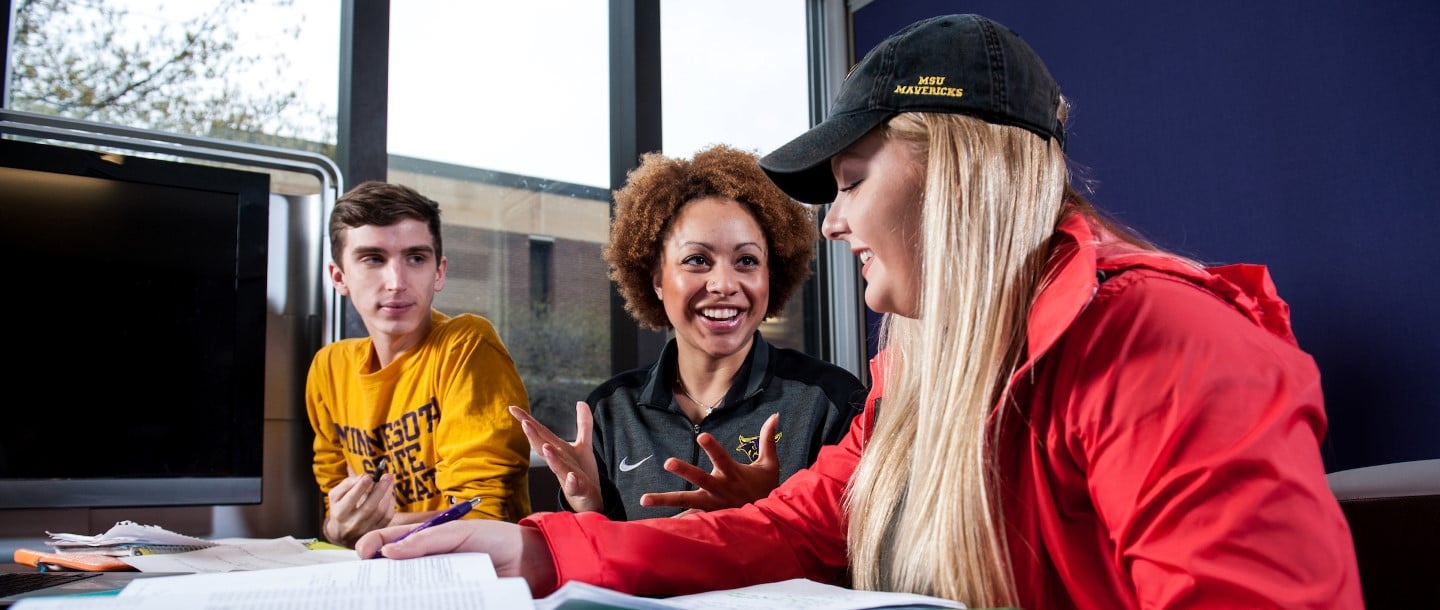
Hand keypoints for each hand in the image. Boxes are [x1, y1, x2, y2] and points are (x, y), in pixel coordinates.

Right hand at [323, 465, 396, 547]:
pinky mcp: (375, 531)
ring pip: (380, 512)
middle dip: (380, 489)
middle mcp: (352, 524)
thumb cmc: (340, 508)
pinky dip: (391, 504)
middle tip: (387, 476)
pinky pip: (387, 517)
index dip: (360, 487)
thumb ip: (347, 484)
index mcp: (339, 513)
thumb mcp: (336, 496)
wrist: (341, 533)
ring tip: (389, 482)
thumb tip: (364, 476)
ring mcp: (365, 530)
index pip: (351, 499)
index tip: (369, 476)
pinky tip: (389, 494)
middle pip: (369, 507)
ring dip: (387, 494)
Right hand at [356, 519, 557, 595]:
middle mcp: (429, 561)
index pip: (391, 540)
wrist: (531, 562)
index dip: (373, 545)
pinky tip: (412, 603)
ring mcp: (439, 581)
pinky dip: (418, 602)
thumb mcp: (461, 532)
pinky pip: (429, 600)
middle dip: (376, 573)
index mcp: (428, 538)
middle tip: (367, 581)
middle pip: (393, 567)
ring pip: (408, 588)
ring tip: (385, 596)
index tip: (364, 554)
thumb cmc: (499, 540)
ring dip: (395, 592)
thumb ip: (428, 539)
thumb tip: (390, 551)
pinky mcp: (451, 597)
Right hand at [510, 403, 603, 511]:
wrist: (589, 500)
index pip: (541, 433)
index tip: (513, 408)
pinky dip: (571, 482)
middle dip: (534, 436)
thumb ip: (583, 423)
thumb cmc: (581, 473)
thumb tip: (581, 402)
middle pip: (544, 448)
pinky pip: (574, 486)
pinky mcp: (578, 490)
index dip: (527, 420)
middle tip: (524, 423)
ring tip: (546, 447)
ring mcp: (567, 477)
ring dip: (551, 457)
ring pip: (557, 467)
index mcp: (558, 450)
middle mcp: (559, 462)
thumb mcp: (584, 445)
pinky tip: (571, 477)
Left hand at [641, 413, 780, 512]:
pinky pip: (689, 519)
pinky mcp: (708, 515)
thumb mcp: (769, 464)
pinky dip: (675, 524)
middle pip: (700, 478)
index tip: (701, 436)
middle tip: (668, 462)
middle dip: (685, 470)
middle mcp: (720, 488)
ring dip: (665, 499)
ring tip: (644, 499)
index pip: (721, 457)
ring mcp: (712, 504)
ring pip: (686, 501)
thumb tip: (774, 415)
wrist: (770, 522)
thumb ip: (768, 439)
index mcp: (733, 473)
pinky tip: (657, 528)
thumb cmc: (766, 488)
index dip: (712, 447)